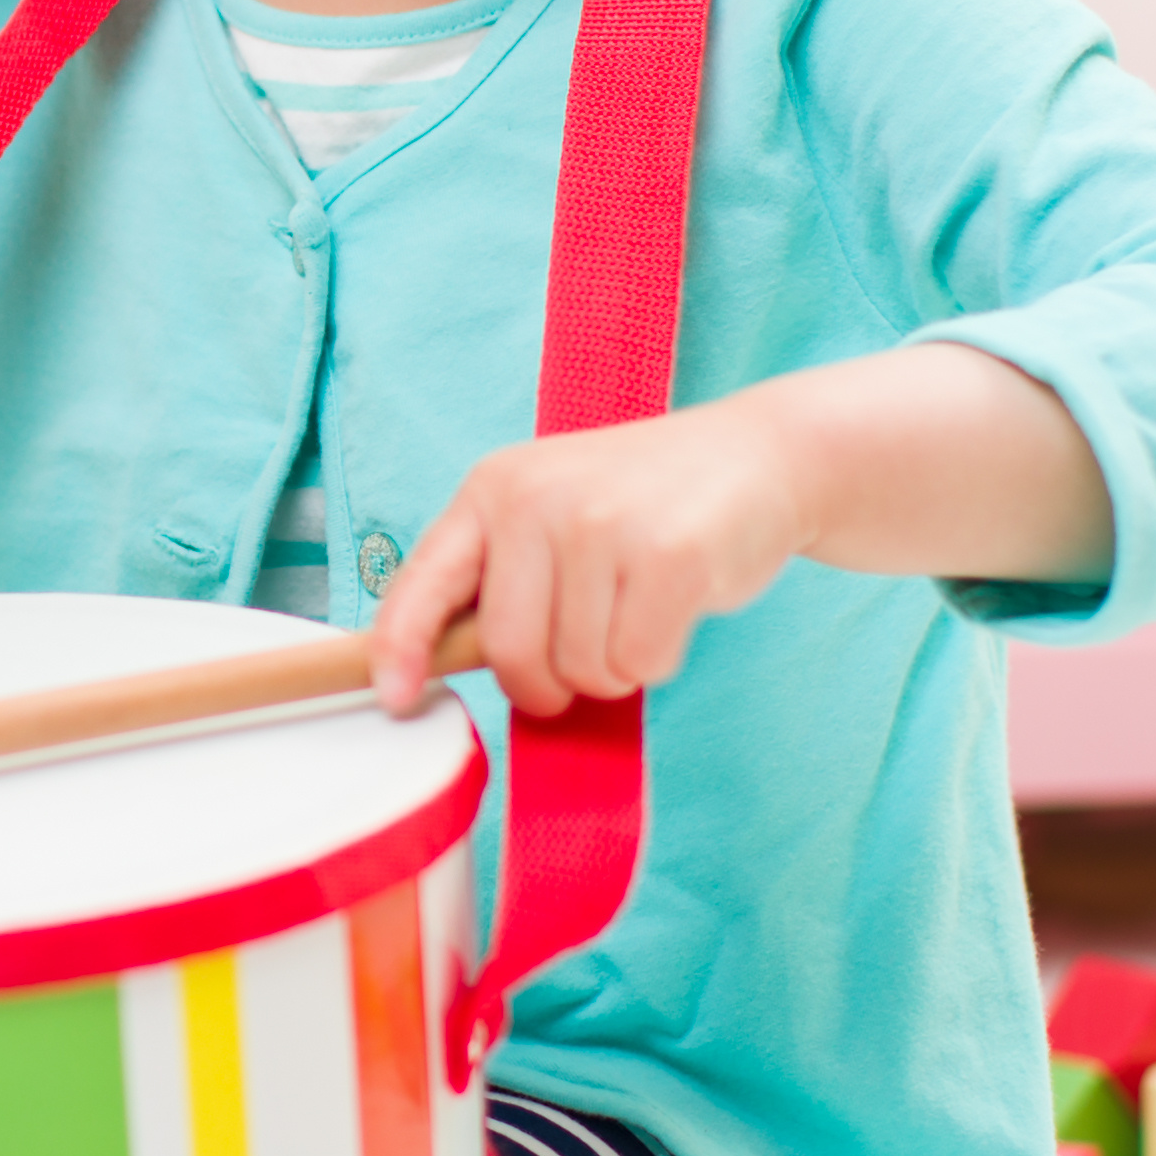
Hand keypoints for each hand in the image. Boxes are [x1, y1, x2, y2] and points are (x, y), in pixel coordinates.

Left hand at [366, 347, 1111, 718]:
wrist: (760, 457)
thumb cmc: (644, 508)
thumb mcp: (553, 518)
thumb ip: (500, 586)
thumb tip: (428, 674)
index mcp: (493, 490)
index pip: (422, 584)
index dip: (398, 649)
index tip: (395, 697)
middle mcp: (535, 500)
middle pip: (512, 657)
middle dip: (553, 681)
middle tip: (592, 646)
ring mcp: (601, 524)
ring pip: (580, 670)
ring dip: (616, 666)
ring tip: (641, 604)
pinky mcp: (667, 556)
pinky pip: (640, 663)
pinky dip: (660, 658)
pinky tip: (676, 605)